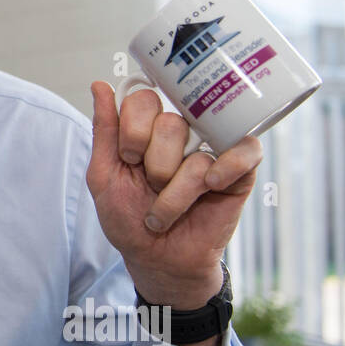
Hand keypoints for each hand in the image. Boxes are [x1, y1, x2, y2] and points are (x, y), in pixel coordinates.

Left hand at [86, 81, 260, 308]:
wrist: (157, 260)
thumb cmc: (129, 219)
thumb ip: (104, 131)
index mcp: (147, 128)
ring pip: (196, 149)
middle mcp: (181, 132)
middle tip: (151, 188)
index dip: (133, 131)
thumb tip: (100, 85)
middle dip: (153, 166)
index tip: (128, 159)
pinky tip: (211, 187)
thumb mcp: (104, 176)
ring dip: (175, 192)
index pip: (144, 99)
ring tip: (167, 211)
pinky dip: (226, 168)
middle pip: (169, 123)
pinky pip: (245, 150)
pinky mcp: (240, 170)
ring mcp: (212, 148)